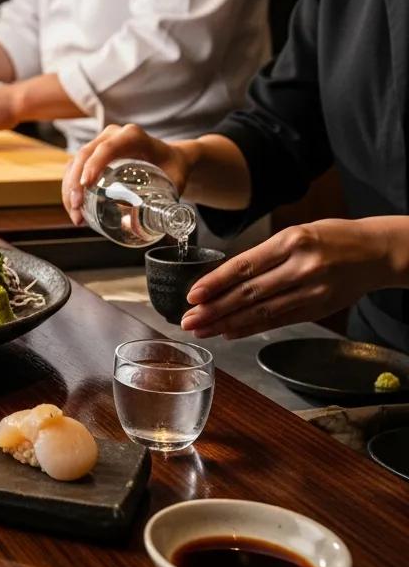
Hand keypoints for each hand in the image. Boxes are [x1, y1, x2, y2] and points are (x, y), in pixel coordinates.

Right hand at [62, 123, 188, 224]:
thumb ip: (169, 201)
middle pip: (85, 154)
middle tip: (77, 207)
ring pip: (76, 161)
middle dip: (75, 182)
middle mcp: (113, 135)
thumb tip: (152, 228)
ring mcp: (101, 143)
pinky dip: (70, 187)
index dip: (94, 165)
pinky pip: (75, 168)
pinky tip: (74, 208)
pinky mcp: (94, 155)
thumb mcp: (176, 180)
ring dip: (69, 187)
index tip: (86, 185)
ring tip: (75, 214)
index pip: (107, 147)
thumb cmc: (174, 167)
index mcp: (133, 136)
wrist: (171, 158)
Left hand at [180, 218, 394, 338]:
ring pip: (261, 312)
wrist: (377, 252)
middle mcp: (301, 268)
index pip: (244, 266)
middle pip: (249, 294)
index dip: (215, 283)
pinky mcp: (318, 310)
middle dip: (214, 309)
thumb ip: (264, 255)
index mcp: (291, 242)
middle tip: (188, 320)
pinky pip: (279, 321)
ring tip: (202, 329)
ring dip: (227, 323)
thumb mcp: (296, 234)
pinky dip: (252, 328)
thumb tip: (224, 278)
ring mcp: (311, 292)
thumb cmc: (332, 238)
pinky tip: (230, 332)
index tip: (193, 296)